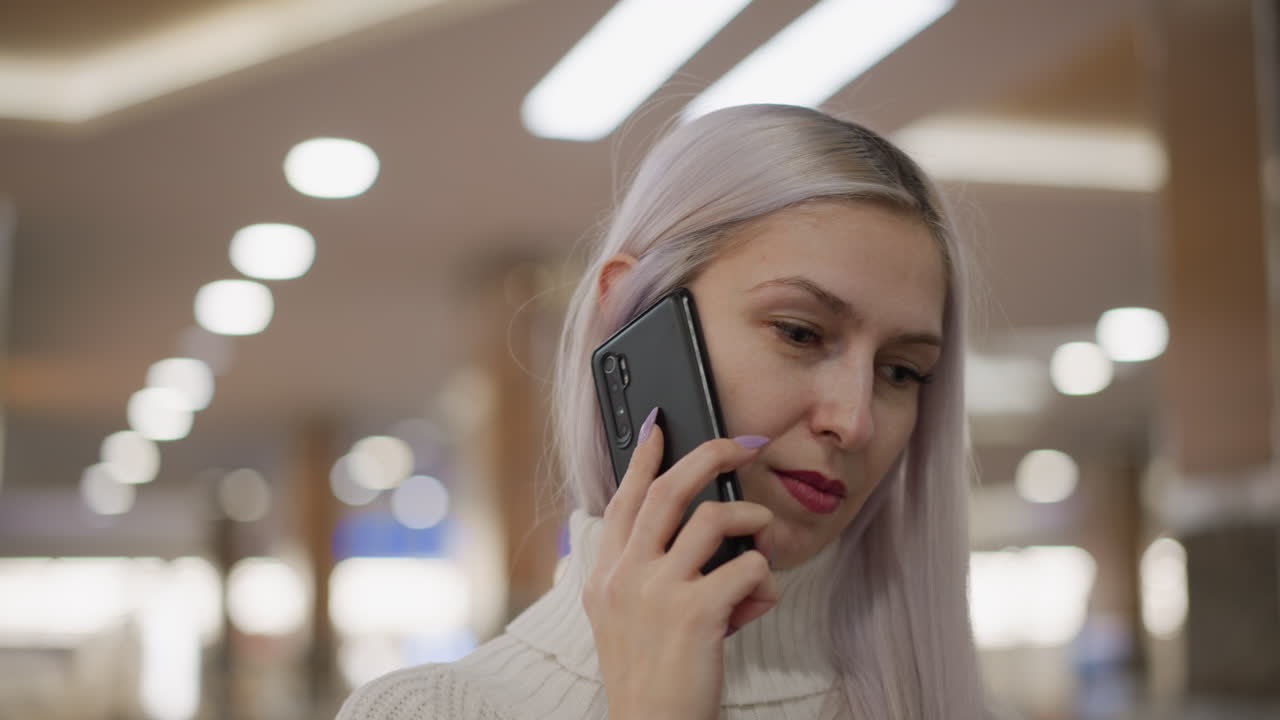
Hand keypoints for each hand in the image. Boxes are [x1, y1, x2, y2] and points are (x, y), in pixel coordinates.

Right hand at [583, 412, 777, 719]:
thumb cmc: (651, 677)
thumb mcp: (629, 620)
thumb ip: (654, 575)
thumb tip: (714, 540)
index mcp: (606, 576)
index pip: (624, 500)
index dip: (644, 459)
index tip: (660, 427)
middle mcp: (625, 576)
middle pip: (670, 491)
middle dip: (711, 455)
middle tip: (743, 445)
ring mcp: (657, 591)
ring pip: (714, 518)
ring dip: (750, 520)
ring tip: (761, 535)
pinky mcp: (695, 612)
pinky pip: (748, 568)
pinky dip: (764, 580)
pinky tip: (759, 600)